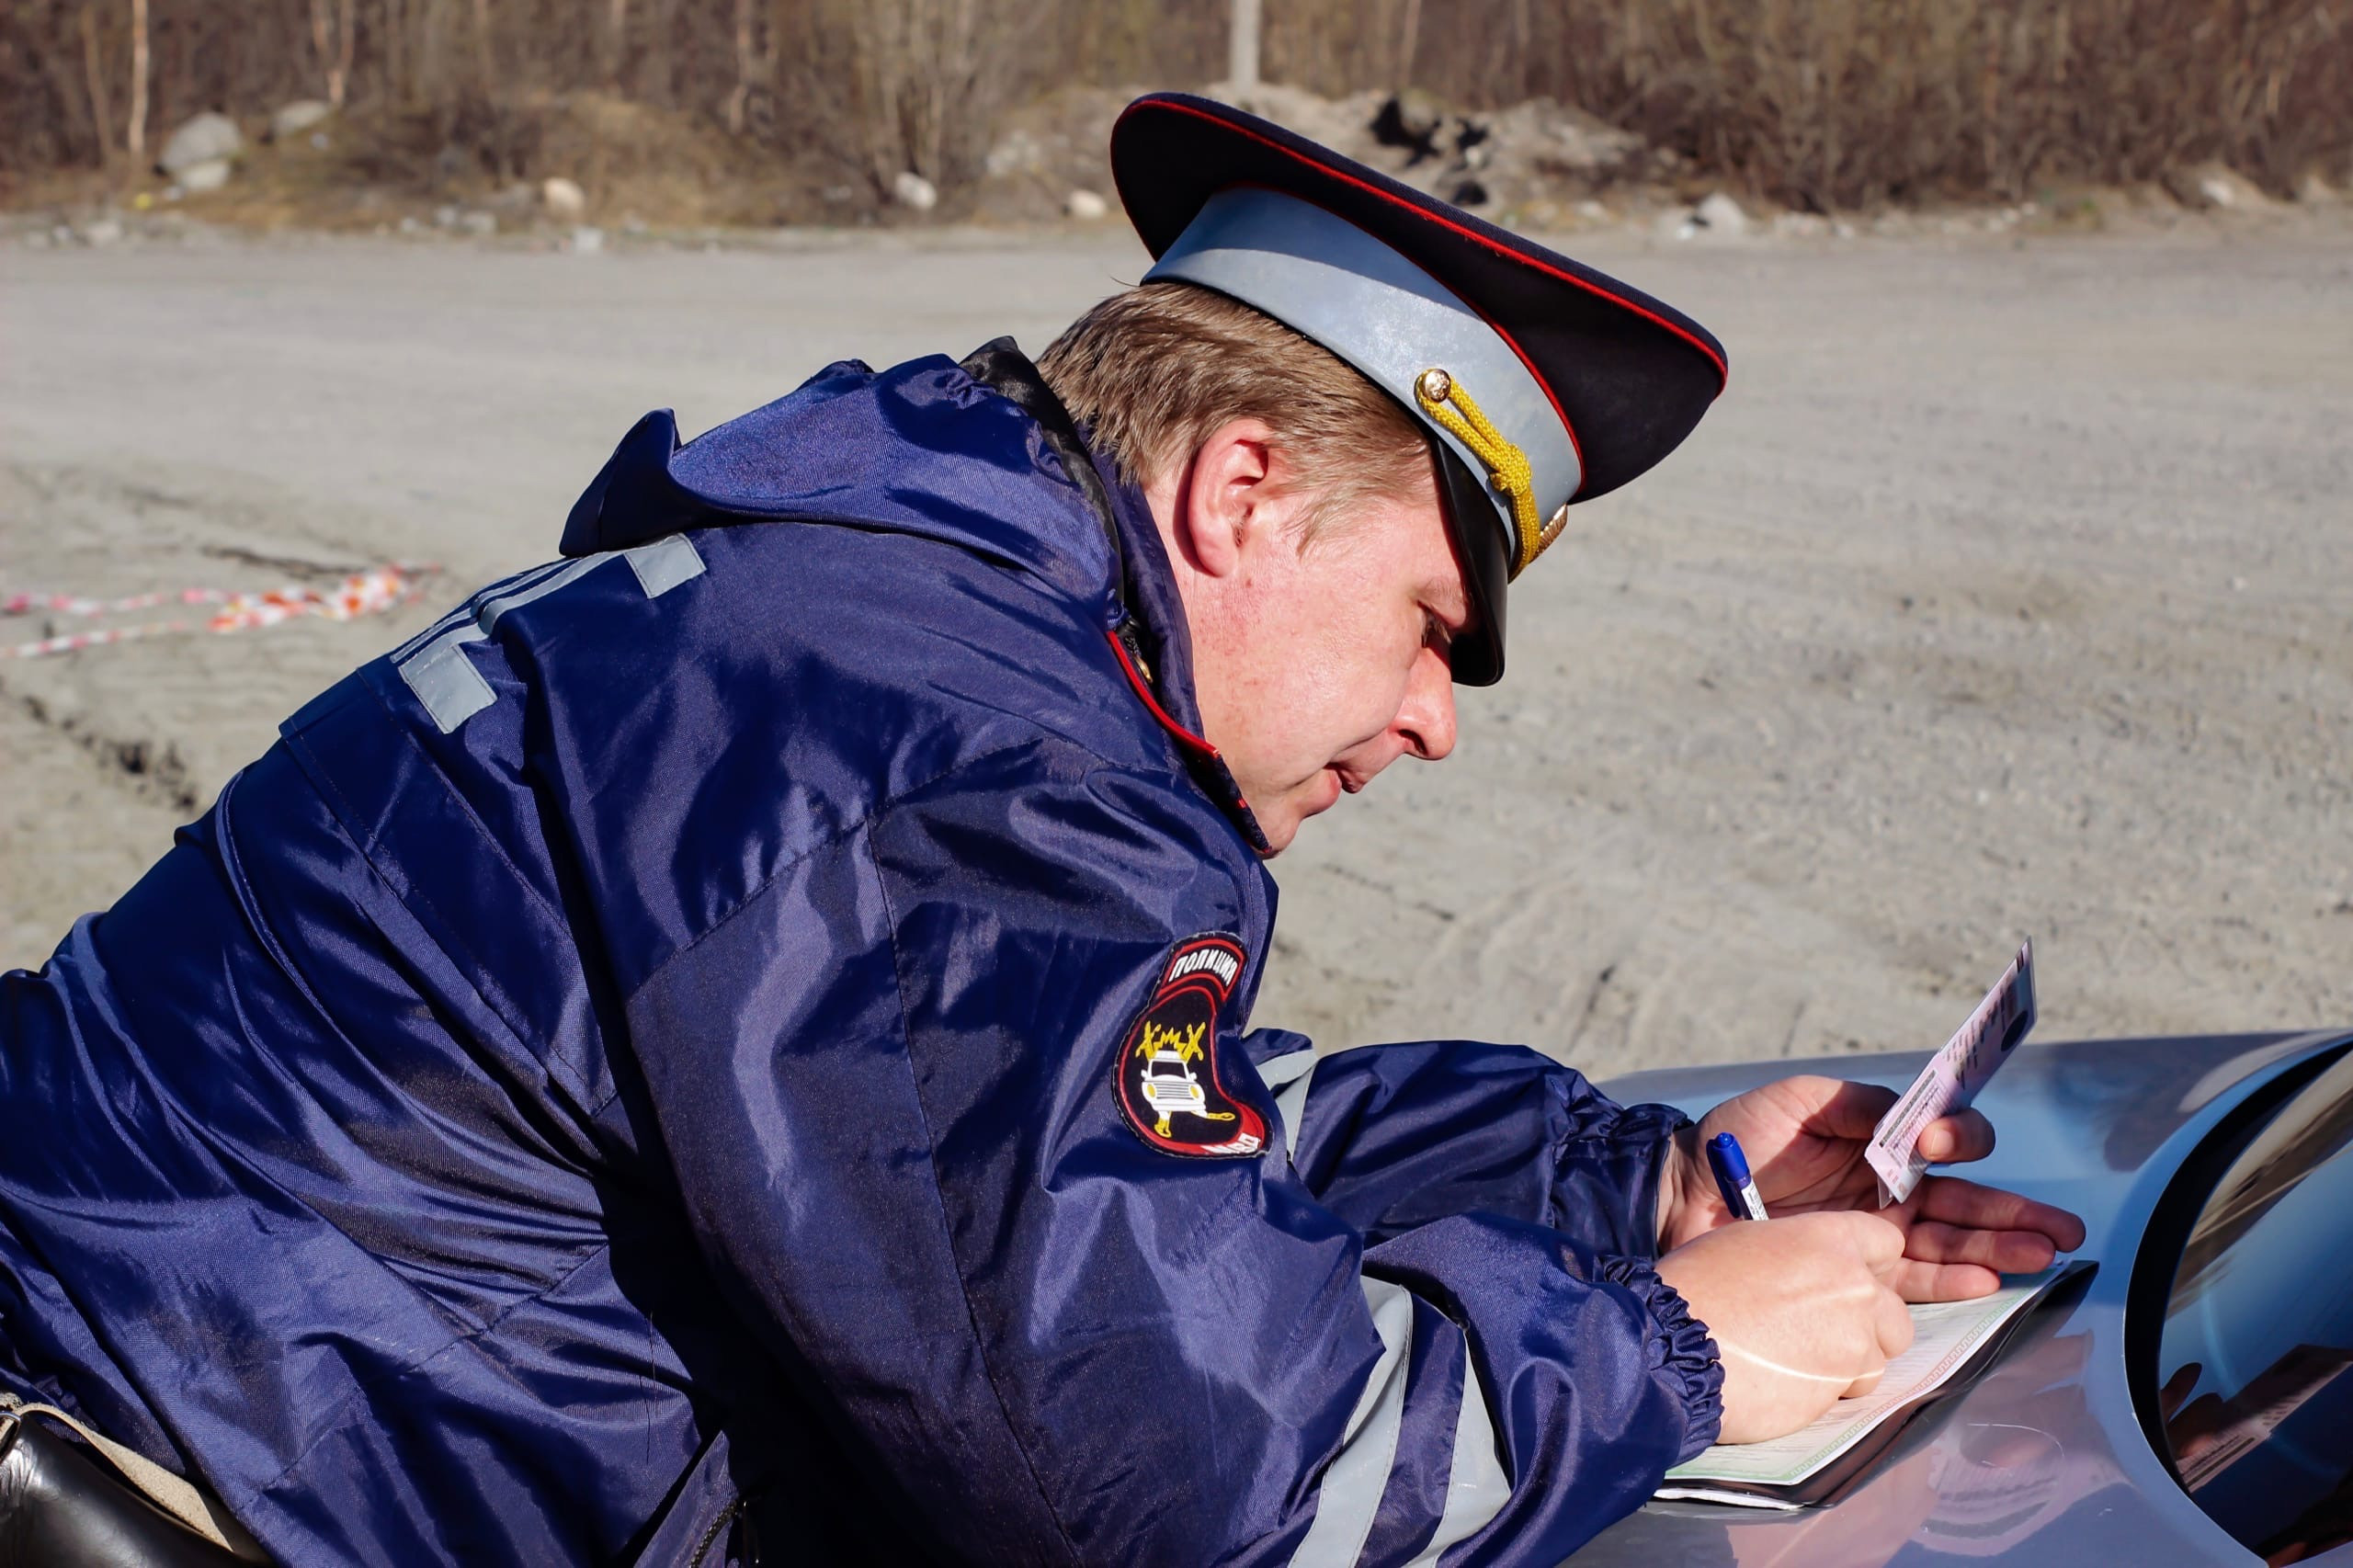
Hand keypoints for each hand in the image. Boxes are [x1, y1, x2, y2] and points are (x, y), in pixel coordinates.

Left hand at [1655, 1075, 2086, 1301]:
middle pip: (1965, 1200)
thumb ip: (1861, 1105)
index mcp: (1878, 1143)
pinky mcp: (1855, 1271)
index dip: (1955, 1137)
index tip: (1935, 1141)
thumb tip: (1915, 1115)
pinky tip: (1993, 1279)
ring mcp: (1875, 1233)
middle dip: (2016, 1211)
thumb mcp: (1800, 1102)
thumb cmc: (1738, 1138)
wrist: (1683, 1194)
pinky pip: (1914, 1279)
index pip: (1941, 1141)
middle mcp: (1887, 1190)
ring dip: (2003, 1247)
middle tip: (2066, 1226)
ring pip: (1953, 1242)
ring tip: (2049, 1252)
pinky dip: (1954, 1280)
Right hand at [1655, 1209, 1915, 1442]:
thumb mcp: (1745, 1244)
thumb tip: (1808, 1268)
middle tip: (1824, 1333)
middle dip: (1869, 1325)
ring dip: (1851, 1361)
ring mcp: (1856, 1336)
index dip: (1870, 1265)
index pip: (1886, 1242)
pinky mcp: (1845, 1382)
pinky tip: (1793, 1384)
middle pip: (1895, 1309)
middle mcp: (1854, 1284)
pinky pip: (1857, 1387)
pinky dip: (1832, 1389)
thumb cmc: (1696, 1288)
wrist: (1673, 1346)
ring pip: (1880, 1354)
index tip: (1850, 1282)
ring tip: (1801, 1363)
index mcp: (1827, 1239)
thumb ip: (1795, 1253)